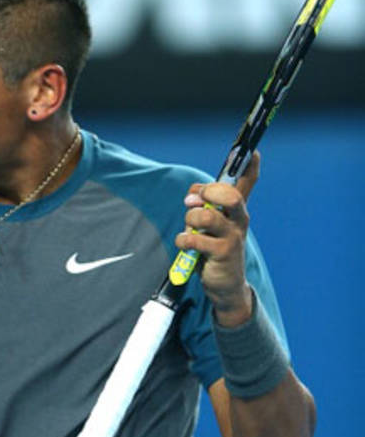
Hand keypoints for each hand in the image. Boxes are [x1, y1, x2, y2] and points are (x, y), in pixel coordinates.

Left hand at [175, 152, 259, 325]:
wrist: (225, 285)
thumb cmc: (213, 250)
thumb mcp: (207, 225)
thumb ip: (200, 206)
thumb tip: (192, 196)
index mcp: (236, 210)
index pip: (247, 184)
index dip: (250, 167)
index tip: (253, 151)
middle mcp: (240, 220)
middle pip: (230, 195)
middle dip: (208, 192)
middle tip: (193, 201)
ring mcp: (233, 236)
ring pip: (206, 216)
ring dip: (190, 220)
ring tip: (190, 230)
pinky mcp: (223, 253)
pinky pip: (195, 238)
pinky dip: (184, 239)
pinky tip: (186, 244)